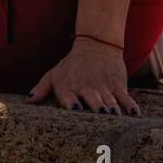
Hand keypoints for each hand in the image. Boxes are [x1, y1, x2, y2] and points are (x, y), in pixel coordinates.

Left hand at [27, 39, 141, 114]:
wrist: (95, 46)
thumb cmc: (71, 66)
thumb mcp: (53, 74)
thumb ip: (41, 88)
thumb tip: (28, 101)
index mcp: (68, 87)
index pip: (69, 97)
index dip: (72, 102)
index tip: (76, 107)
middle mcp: (86, 87)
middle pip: (92, 100)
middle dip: (96, 107)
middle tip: (101, 115)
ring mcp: (103, 86)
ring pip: (109, 100)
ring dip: (112, 108)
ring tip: (115, 116)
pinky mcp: (118, 84)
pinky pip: (125, 97)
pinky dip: (130, 105)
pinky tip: (134, 113)